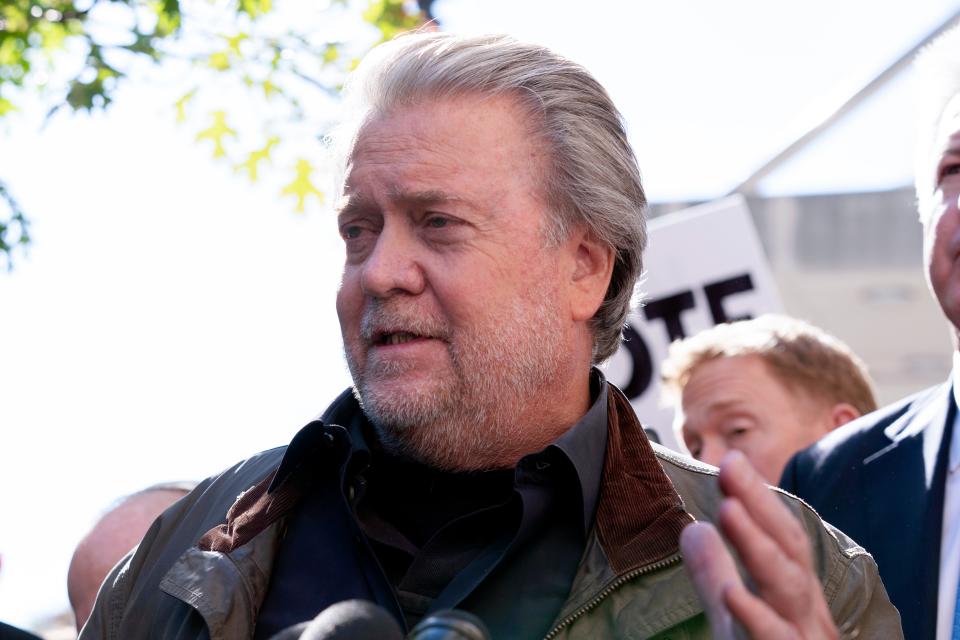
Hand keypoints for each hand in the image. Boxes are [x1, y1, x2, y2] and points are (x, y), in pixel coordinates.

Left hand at [679, 450, 837, 638]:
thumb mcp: (734, 618)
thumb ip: (715, 575)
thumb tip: (695, 529)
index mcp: (796, 598)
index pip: (781, 536)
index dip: (758, 497)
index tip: (730, 458)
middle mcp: (807, 615)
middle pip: (789, 552)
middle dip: (761, 506)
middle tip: (731, 465)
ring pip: (789, 590)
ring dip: (759, 548)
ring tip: (731, 510)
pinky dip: (756, 617)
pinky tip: (733, 592)